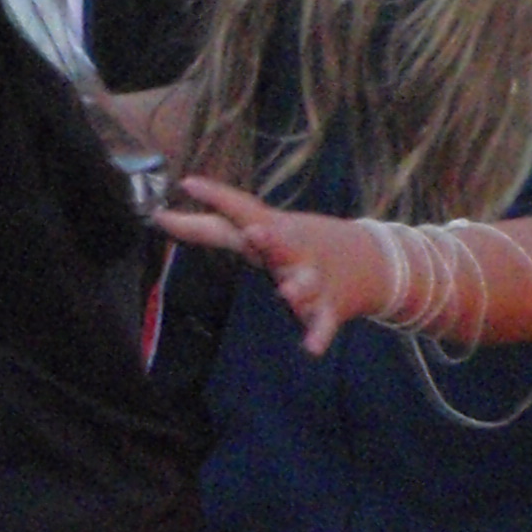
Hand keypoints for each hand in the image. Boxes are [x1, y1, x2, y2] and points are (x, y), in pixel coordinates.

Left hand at [155, 175, 384, 355]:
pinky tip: (310, 348)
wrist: (373, 261)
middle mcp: (293, 251)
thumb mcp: (260, 228)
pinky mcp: (329, 307)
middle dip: (270, 239)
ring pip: (305, 284)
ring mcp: (314, 279)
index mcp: (272, 230)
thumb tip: (158, 218)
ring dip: (297, 289)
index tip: (187, 183)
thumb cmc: (297, 242)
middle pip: (280, 243)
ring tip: (286, 293)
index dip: (215, 196)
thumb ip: (208, 227)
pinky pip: (322, 324)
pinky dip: (318, 335)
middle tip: (257, 232)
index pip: (241, 209)